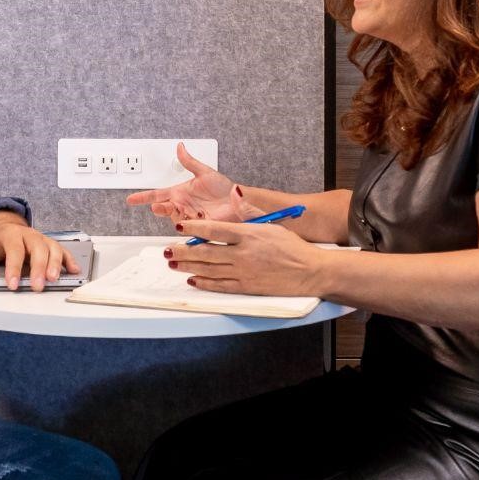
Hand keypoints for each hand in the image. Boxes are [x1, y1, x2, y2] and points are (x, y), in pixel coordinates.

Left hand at [0, 212, 80, 291]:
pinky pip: (63, 251)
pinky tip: (73, 271)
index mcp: (10, 235)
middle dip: (38, 268)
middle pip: (37, 250)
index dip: (13, 268)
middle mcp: (29, 235)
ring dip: (55, 264)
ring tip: (54, 279)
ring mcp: (41, 239)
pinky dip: (69, 261)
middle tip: (37, 286)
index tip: (11, 284)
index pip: (14, 251)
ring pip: (52, 249)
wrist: (5, 225)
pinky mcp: (51, 244)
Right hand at [125, 143, 263, 222]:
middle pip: (163, 208)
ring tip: (178, 211)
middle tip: (159, 206)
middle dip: (159, 208)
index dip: (143, 198)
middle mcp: (182, 205)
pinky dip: (186, 225)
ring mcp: (189, 217)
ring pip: (174, 219)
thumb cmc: (223, 188)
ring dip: (174, 216)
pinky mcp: (198, 226)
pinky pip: (187, 228)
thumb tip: (180, 147)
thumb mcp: (205, 172)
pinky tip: (192, 220)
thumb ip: (190, 161)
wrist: (238, 201)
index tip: (130, 200)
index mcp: (180, 192)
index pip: (156, 194)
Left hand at [167, 217, 329, 296]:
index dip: (193, 228)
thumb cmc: (293, 247)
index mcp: (249, 234)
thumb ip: (248, 210)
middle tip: (168, 249)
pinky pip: (220, 285)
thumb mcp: (270, 223)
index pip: (214, 230)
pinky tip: (192, 279)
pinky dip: (204, 282)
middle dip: (183, 250)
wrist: (310, 271)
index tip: (179, 227)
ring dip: (188, 265)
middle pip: (205, 252)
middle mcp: (243, 254)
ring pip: (208, 269)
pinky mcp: (246, 287)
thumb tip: (234, 192)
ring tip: (173, 262)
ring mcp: (243, 272)